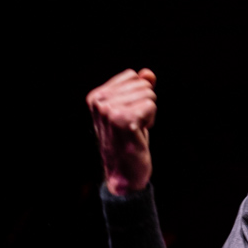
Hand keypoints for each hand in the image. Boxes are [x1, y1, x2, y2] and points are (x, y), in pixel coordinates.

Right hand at [86, 68, 156, 195]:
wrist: (124, 173)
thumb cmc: (128, 141)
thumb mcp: (132, 110)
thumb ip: (139, 89)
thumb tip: (148, 73)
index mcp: (96, 96)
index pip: (132, 76)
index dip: (138, 95)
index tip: (129, 115)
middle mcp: (99, 101)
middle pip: (142, 84)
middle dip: (145, 104)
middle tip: (133, 126)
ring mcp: (109, 110)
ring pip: (149, 95)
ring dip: (148, 114)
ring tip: (135, 130)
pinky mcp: (122, 120)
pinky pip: (151, 106)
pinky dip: (151, 120)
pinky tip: (138, 134)